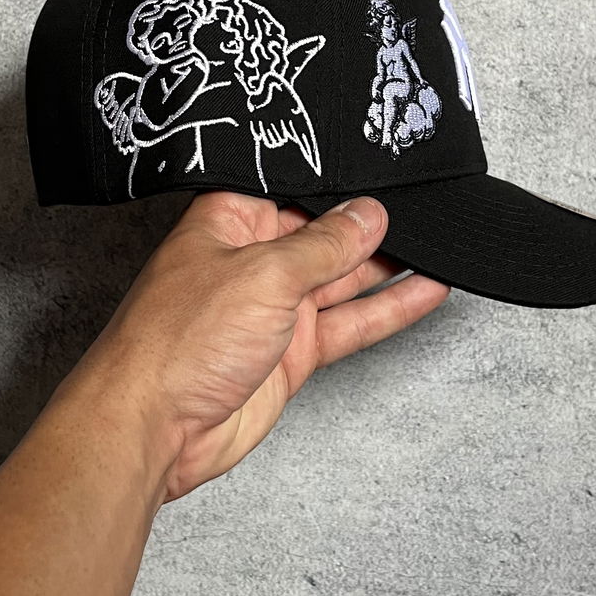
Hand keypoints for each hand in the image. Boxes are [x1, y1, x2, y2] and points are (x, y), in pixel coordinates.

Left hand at [61, 192, 448, 501]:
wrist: (153, 428)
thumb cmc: (174, 343)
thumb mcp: (263, 275)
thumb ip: (323, 245)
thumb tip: (366, 216)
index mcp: (229, 223)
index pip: (292, 188)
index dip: (335, 179)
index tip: (384, 167)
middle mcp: (252, 262)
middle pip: (323, 233)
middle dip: (370, 222)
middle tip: (426, 204)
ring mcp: (272, 309)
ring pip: (342, 280)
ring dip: (388, 266)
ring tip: (442, 243)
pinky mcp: (290, 353)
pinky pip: (348, 324)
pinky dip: (387, 309)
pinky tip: (424, 291)